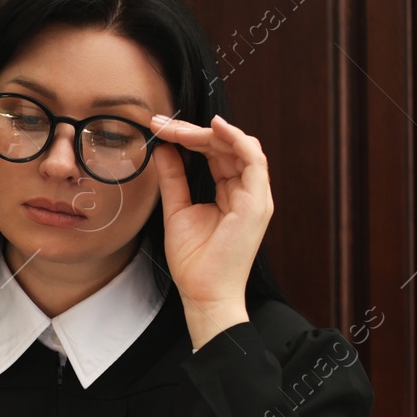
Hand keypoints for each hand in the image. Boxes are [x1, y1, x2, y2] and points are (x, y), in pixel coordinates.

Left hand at [149, 113, 273, 348]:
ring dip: (207, 133)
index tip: (159, 128)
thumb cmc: (194, 261)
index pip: (215, 154)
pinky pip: (254, 160)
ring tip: (177, 127)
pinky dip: (236, 140)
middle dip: (192, 131)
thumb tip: (163, 149)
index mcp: (232, 193)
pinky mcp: (257, 203)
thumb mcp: (177, 210)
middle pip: (225, 147)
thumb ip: (173, 178)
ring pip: (239, 147)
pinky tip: (214, 128)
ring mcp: (255, 196)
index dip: (189, 138)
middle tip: (161, 123)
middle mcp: (247, 191)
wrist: (204, 293)